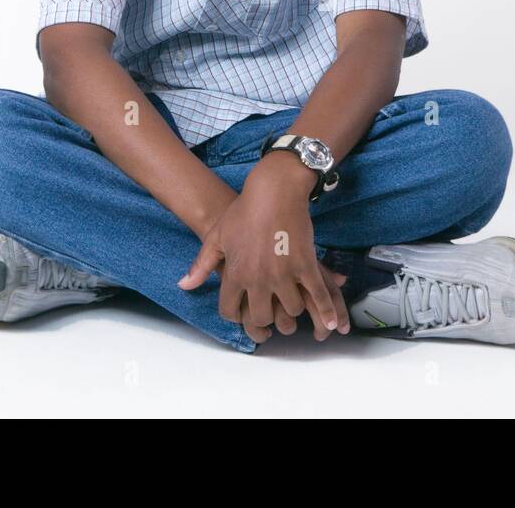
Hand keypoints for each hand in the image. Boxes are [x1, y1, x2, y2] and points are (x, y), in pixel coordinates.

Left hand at [178, 159, 351, 343]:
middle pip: (262, 318)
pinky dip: (325, 311)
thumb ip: (202, 265)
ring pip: (291, 311)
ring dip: (292, 311)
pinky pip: (317, 296)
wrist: (274, 191)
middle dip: (266, 320)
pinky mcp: (305, 265)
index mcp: (235, 273)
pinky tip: (331, 322)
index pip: (231, 312)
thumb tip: (183, 286)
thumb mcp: (216, 237)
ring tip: (293, 306)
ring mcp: (283, 274)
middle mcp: (258, 279)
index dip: (237, 317)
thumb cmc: (243, 212)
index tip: (244, 315)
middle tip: (272, 315)